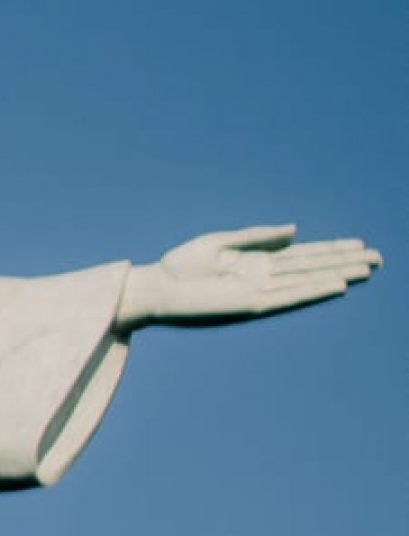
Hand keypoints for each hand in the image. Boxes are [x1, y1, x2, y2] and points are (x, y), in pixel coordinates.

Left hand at [116, 226, 379, 330]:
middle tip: (378, 257)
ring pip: (308, 281)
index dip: (331, 249)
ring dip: (337, 274)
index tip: (359, 243)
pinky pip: (288, 297)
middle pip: (313, 267)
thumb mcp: (221, 242)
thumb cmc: (182, 266)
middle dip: (344, 262)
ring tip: (366, 269)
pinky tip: (335, 285)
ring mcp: (260, 292)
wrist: (158, 288)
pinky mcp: (251, 305)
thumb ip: (259, 236)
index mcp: (257, 261)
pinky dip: (312, 291)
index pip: (303, 254)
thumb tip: (296, 230)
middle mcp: (264, 277)